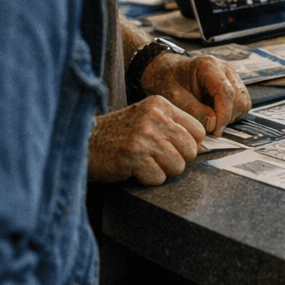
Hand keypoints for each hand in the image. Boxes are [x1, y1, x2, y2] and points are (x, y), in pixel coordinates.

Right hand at [88, 95, 204, 184]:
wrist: (82, 142)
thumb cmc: (116, 134)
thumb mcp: (146, 119)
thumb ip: (171, 126)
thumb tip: (202, 146)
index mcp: (160, 105)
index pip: (198, 129)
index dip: (190, 145)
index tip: (175, 149)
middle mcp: (154, 117)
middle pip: (191, 150)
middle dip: (177, 160)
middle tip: (156, 159)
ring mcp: (144, 136)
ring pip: (178, 166)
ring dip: (162, 171)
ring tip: (144, 163)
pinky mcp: (134, 155)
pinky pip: (159, 177)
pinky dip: (148, 179)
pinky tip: (134, 169)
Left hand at [140, 51, 250, 132]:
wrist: (168, 72)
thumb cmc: (169, 80)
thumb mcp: (173, 96)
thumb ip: (193, 109)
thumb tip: (212, 125)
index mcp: (208, 65)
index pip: (225, 92)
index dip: (223, 115)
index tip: (215, 131)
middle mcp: (225, 69)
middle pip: (238, 98)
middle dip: (225, 117)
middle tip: (207, 126)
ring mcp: (232, 76)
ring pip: (243, 103)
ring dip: (229, 116)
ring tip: (208, 116)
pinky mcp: (235, 85)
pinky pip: (241, 104)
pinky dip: (229, 114)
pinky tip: (213, 112)